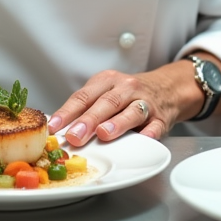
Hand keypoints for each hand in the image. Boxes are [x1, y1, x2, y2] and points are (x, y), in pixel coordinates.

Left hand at [47, 63, 198, 146]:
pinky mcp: (161, 118)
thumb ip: (85, 108)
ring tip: (104, 134)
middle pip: (105, 103)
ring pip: (131, 111)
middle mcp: (126, 88)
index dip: (67, 112)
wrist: (166, 88)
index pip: (83, 96)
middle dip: (89, 120)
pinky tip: (143, 139)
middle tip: (74, 136)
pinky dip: (150, 133)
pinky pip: (156, 125)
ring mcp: (145, 102)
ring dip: (117, 123)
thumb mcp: (105, 93)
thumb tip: (58, 129)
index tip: (54, 127)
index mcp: (107, 81)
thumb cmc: (128, 95)